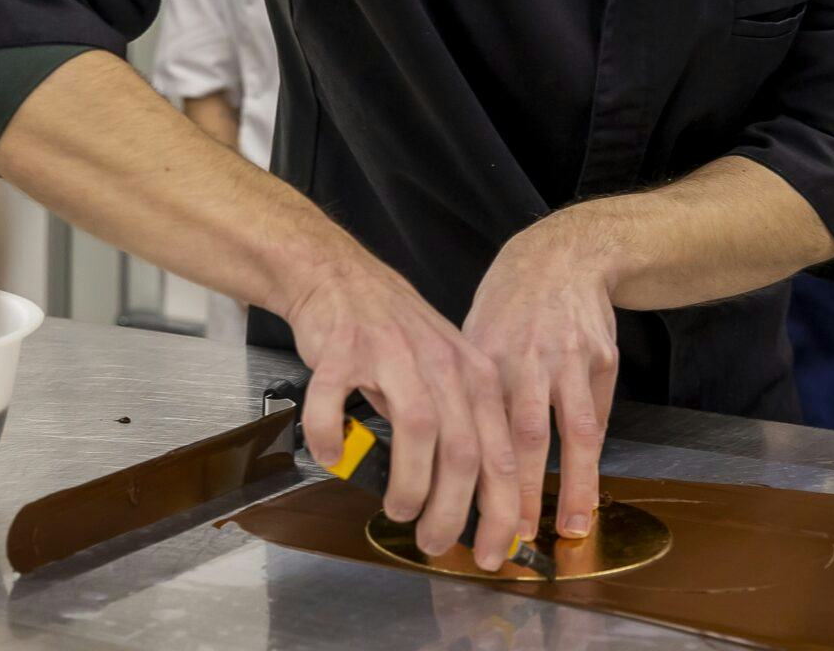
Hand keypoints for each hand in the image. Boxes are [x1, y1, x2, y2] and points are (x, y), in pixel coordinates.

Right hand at [282, 253, 522, 569]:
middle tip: (433, 541)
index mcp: (475, 377)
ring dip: (408, 484)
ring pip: (417, 432)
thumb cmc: (396, 337)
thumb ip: (461, 429)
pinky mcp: (345, 350)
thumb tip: (468, 504)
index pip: (500, 455)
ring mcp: (394, 354)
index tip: (489, 553)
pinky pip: (337, 401)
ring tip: (397, 509)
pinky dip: (333, 434)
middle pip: (463, 452)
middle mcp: (443, 365)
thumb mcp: (446, 376)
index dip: (500, 511)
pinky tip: (333, 457)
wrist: (342, 279)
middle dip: (452, 511)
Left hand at [462, 220, 620, 544]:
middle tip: (508, 542)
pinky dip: (593, 458)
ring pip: (572, 431)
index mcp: (484, 355)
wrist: (563, 255)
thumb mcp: (472, 334)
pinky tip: (588, 493)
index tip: (462, 520)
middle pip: (524, 437)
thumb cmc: (509, 304)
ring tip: (570, 530)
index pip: (475, 426)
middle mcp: (527, 358)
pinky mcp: (603, 358)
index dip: (471, 477)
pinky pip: (597, 416)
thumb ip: (462, 390)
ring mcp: (570, 358)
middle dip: (518, 495)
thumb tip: (433, 451)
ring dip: (572, 485)